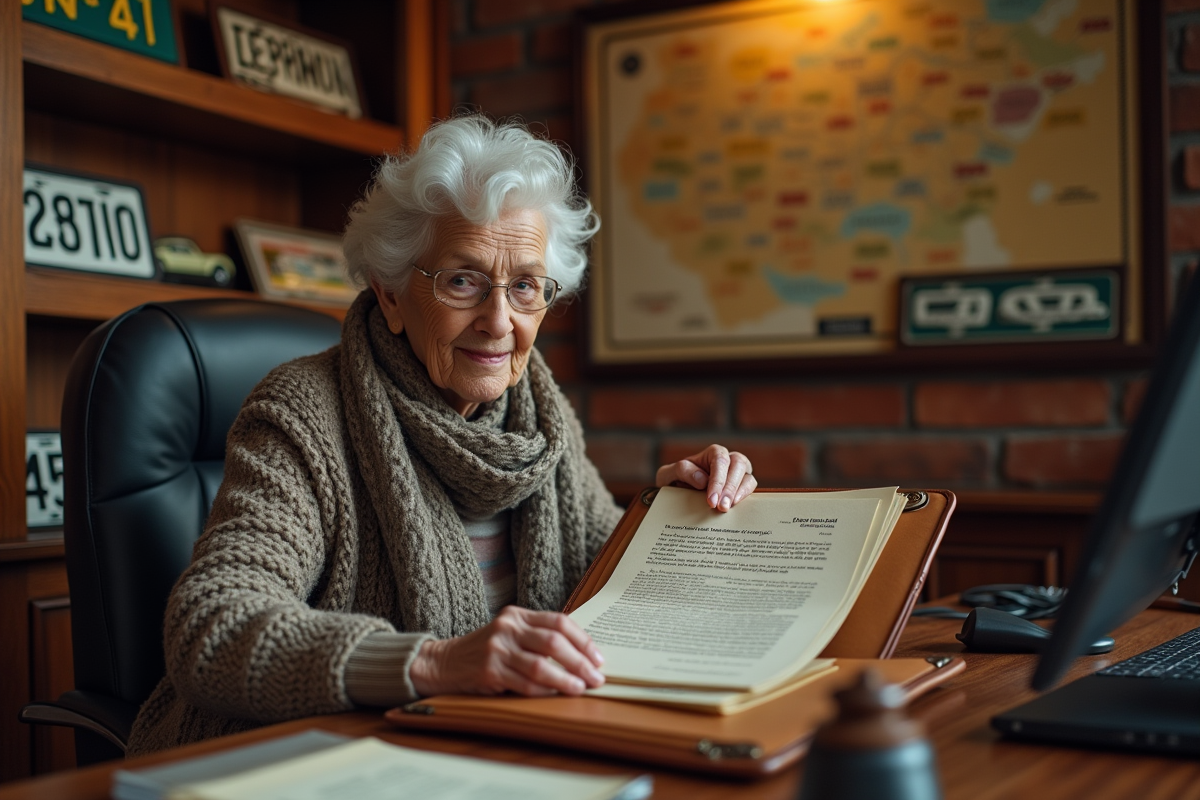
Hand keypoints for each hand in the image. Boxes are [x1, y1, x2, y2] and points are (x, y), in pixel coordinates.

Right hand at [409, 606, 605, 696]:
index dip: (583, 641)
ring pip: (541, 665)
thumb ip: (537, 637)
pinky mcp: (489, 670)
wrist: (444, 662)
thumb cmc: (485, 651)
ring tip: (581, 688)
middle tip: (596, 677)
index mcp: (517, 614)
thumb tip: (581, 656)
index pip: (559, 622)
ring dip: (565, 680)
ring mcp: (497, 648)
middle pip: (554, 642)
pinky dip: (543, 691)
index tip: (598, 658)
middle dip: (580, 662)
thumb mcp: (510, 633)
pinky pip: (524, 683)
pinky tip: (555, 696)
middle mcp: (508, 627)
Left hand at [655, 444, 756, 511]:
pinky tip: (734, 507)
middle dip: (730, 487)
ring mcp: (737, 473)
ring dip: (739, 493)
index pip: (720, 460)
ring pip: (748, 476)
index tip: (711, 500)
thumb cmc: (674, 480)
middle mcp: (728, 460)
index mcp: (712, 453)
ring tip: (726, 508)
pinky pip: (750, 488)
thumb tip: (702, 479)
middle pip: (738, 464)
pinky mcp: (742, 487)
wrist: (677, 494)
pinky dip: (745, 496)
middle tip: (721, 507)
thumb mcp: (668, 474)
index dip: (718, 480)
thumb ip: (680, 470)